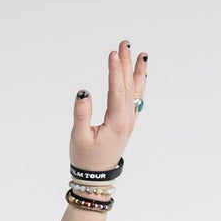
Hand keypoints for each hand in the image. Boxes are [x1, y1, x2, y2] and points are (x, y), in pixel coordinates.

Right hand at [70, 39, 147, 175]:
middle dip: (126, 64)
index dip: (115, 71)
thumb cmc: (86, 159)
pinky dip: (139, 85)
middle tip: (124, 43)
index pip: (117, 91)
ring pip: (135, 92)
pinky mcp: (127, 123)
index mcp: (116, 122)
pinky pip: (136, 100)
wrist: (96, 178)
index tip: (113, 53)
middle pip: (128, 86)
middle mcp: (126, 120)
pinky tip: (140, 75)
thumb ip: (82, 114)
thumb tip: (84, 92)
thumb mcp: (79, 137)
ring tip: (141, 54)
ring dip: (136, 72)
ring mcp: (129, 121)